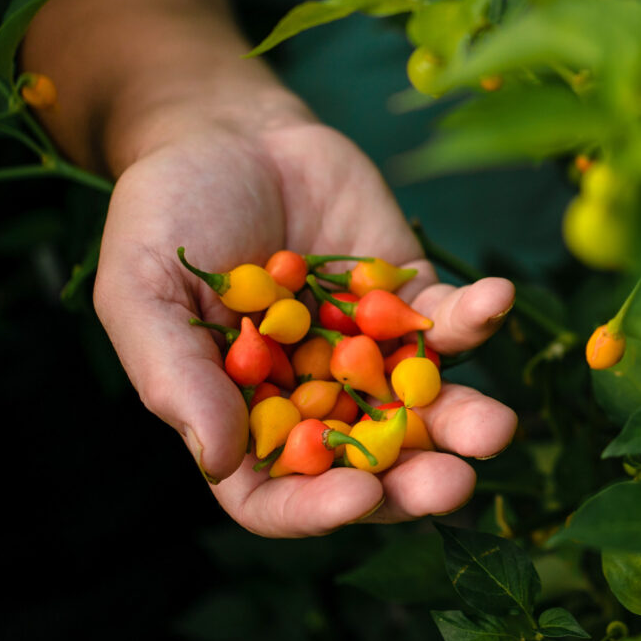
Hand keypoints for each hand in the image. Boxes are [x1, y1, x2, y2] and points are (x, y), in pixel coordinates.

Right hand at [93, 85, 516, 536]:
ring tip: (497, 428)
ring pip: (421, 404)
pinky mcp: (405, 297)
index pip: (278, 491)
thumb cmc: (168, 211)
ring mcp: (366, 349)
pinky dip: (475, 317)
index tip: (355, 500)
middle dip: (413, 481)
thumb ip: (176, 376)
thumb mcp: (143, 290)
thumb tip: (219, 461)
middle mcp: (311, 396)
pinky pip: (446, 320)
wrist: (227, 131)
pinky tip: (496, 299)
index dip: (314, 508)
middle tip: (454, 485)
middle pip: (366, 463)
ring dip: (463, 418)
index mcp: (242, 414)